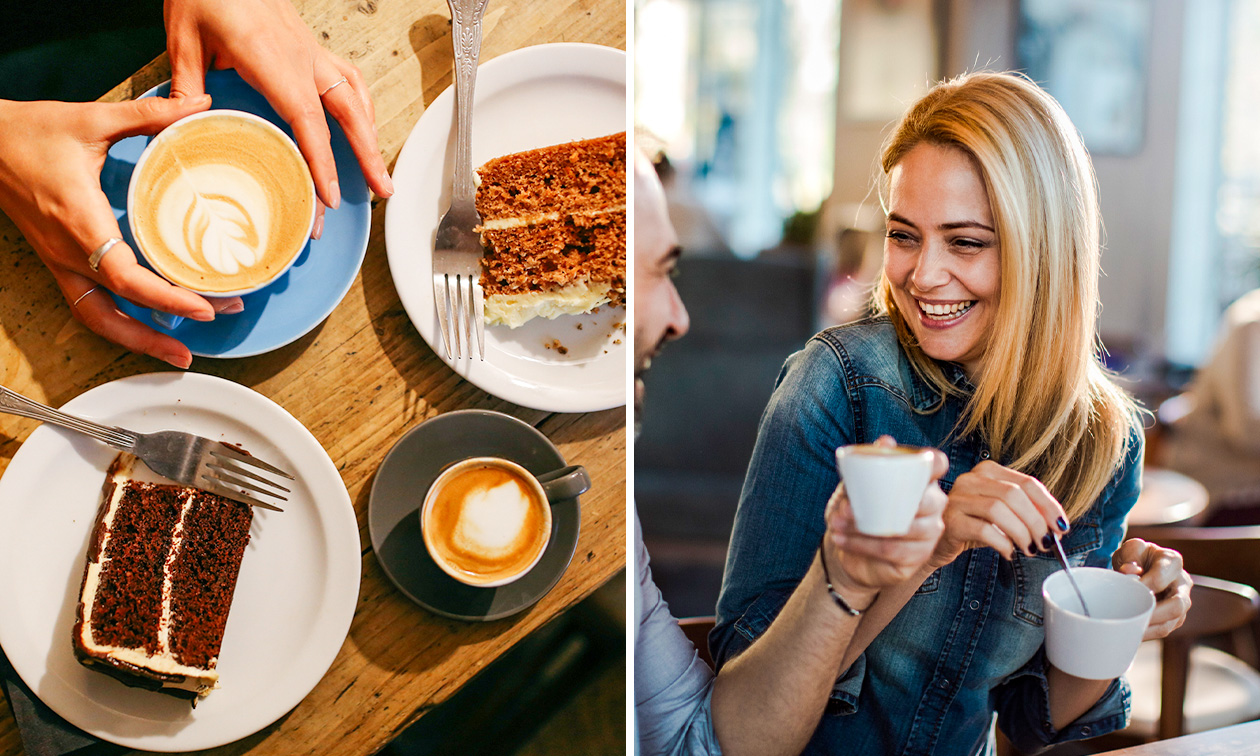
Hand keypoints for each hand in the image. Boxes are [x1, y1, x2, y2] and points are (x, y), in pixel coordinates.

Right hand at [0, 97, 245, 367]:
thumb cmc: (30, 132)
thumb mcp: (92, 118)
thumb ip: (151, 114)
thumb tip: (200, 104)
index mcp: (80, 222)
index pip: (126, 276)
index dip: (166, 297)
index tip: (205, 306)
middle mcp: (68, 252)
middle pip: (113, 314)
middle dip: (159, 335)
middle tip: (208, 334)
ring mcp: (60, 262)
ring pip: (96, 319)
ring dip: (137, 340)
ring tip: (179, 353)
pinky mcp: (58, 262)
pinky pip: (89, 305)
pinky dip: (120, 323)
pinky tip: (152, 326)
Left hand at [165, 0, 393, 240]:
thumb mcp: (183, 38)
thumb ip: (187, 87)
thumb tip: (188, 125)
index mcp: (272, 58)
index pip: (308, 121)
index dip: (321, 163)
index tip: (328, 197)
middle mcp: (302, 56)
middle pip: (349, 113)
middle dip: (368, 156)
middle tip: (383, 191)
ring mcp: (310, 50)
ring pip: (356, 97)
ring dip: (372, 135)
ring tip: (379, 169)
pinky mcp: (310, 46)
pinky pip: (349, 78)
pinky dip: (363, 108)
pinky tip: (365, 126)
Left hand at [822, 437, 947, 604]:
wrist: (850, 549)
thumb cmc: (859, 510)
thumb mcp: (856, 486)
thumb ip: (869, 465)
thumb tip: (886, 440)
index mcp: (922, 481)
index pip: (938, 466)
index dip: (935, 462)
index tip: (919, 459)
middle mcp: (933, 506)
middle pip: (925, 502)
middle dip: (882, 504)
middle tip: (844, 508)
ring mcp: (929, 534)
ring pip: (903, 529)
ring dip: (864, 529)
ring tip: (835, 524)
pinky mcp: (918, 557)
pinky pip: (892, 551)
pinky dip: (862, 545)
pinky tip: (840, 540)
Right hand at [931, 460, 1068, 568]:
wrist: (939, 543)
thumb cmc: (974, 527)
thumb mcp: (1002, 515)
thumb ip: (1027, 513)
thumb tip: (1058, 528)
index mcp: (988, 471)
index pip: (1027, 483)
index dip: (1049, 506)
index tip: (1062, 527)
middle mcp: (970, 479)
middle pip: (1014, 495)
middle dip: (1037, 522)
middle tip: (1046, 543)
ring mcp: (957, 499)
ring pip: (998, 510)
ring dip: (1021, 533)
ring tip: (1028, 549)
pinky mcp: (950, 521)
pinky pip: (983, 530)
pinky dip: (1002, 543)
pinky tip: (1008, 552)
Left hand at [1112, 538, 1191, 639]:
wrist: (1141, 563)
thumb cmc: (1136, 556)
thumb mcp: (1131, 549)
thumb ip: (1129, 556)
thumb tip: (1128, 572)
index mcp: (1172, 561)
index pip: (1160, 578)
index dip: (1142, 586)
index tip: (1126, 591)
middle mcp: (1182, 582)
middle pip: (1178, 605)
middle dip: (1154, 614)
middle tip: (1132, 617)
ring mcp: (1182, 601)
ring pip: (1173, 621)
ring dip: (1151, 628)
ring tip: (1130, 629)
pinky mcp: (1175, 616)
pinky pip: (1165, 628)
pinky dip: (1149, 632)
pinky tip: (1133, 632)